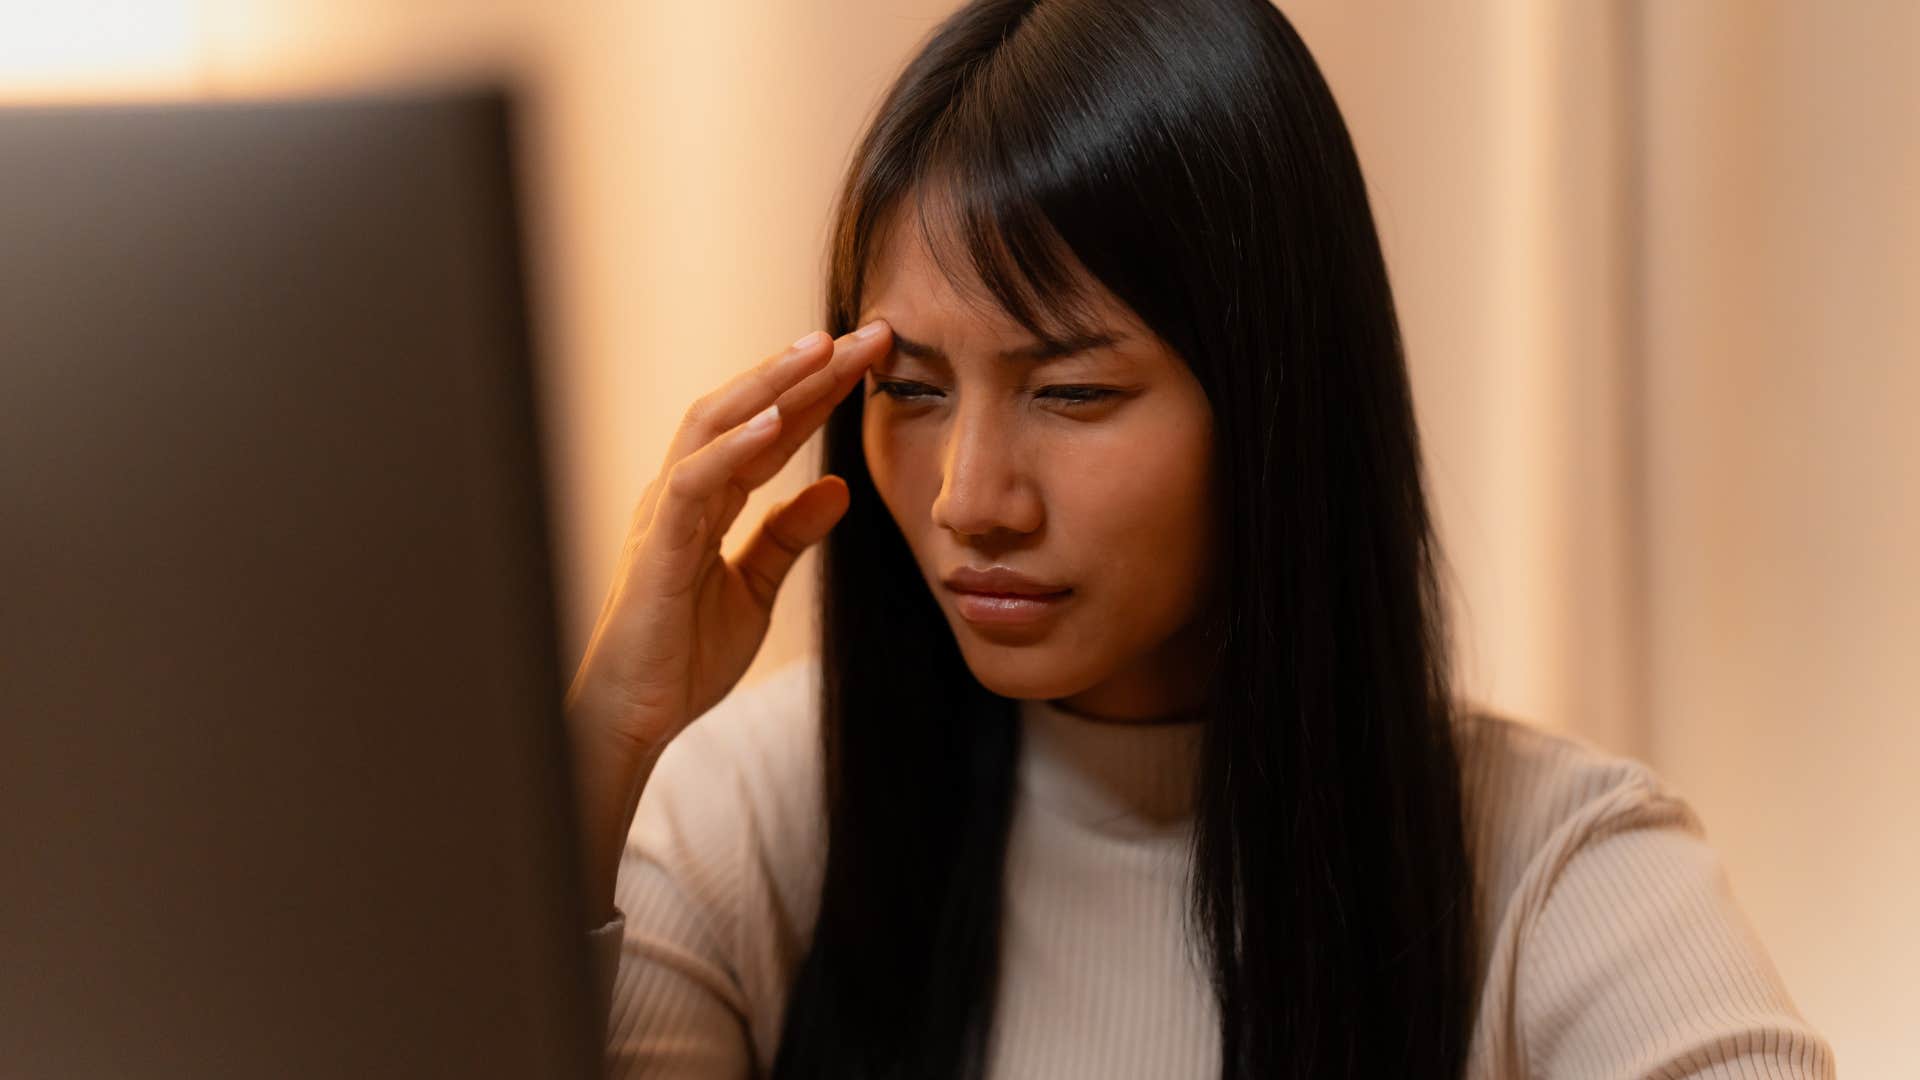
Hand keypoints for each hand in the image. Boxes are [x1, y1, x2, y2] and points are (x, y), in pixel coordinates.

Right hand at [562, 320, 891, 921]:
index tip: (873, 358)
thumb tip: (838, 486)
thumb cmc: (681, 656)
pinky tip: (777, 422)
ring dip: (769, 385)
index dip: (818, 391)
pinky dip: (735, 449)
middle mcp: (681, 492)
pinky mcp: (657, 547)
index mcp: (705, 500)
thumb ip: (789, 535)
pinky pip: (694, 483)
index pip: (769, 428)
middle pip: (744, 409)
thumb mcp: (756, 589)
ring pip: (714, 426)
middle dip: (803, 369)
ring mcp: (664, 514)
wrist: (635, 718)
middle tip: (866, 334)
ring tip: (820, 350)